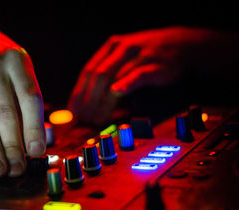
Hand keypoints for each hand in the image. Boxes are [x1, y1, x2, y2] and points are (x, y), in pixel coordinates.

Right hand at [0, 30, 45, 176]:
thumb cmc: (1, 62)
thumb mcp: (18, 69)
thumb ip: (25, 98)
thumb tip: (34, 141)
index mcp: (19, 62)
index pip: (30, 98)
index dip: (34, 127)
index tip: (37, 152)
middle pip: (7, 112)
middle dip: (13, 145)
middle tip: (17, 169)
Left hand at [68, 27, 214, 124]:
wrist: (183, 44)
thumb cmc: (148, 57)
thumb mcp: (124, 60)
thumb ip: (108, 77)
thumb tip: (88, 102)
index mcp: (110, 48)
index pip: (88, 71)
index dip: (78, 93)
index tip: (72, 112)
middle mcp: (120, 49)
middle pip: (97, 76)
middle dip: (87, 100)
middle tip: (82, 120)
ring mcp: (137, 55)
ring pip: (112, 78)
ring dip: (101, 101)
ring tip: (95, 118)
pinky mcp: (154, 64)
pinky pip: (137, 75)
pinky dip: (125, 85)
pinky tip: (116, 94)